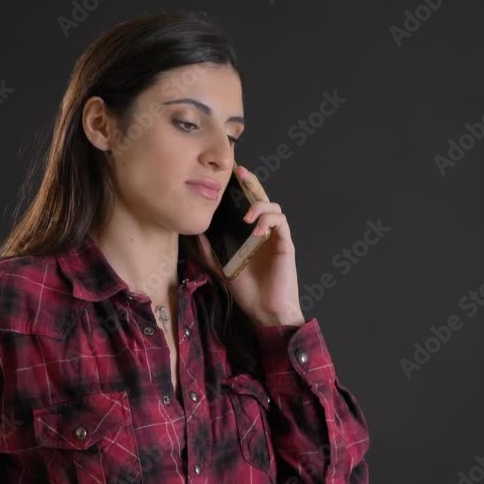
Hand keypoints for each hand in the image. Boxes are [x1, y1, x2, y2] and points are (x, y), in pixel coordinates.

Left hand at [197, 165, 304, 328]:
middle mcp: (265, 232)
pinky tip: (257, 231)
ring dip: (260, 206)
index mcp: (250, 235)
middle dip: (252, 183)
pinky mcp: (286, 244)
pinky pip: (281, 223)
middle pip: (262, 199)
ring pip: (274, 208)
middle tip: (241, 173)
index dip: (242, 189)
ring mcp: (276, 237)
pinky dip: (269, 221)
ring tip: (247, 217)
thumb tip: (197, 233)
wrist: (266, 310)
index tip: (232, 175)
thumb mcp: (222, 268)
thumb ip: (211, 251)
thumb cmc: (248, 291)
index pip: (247, 205)